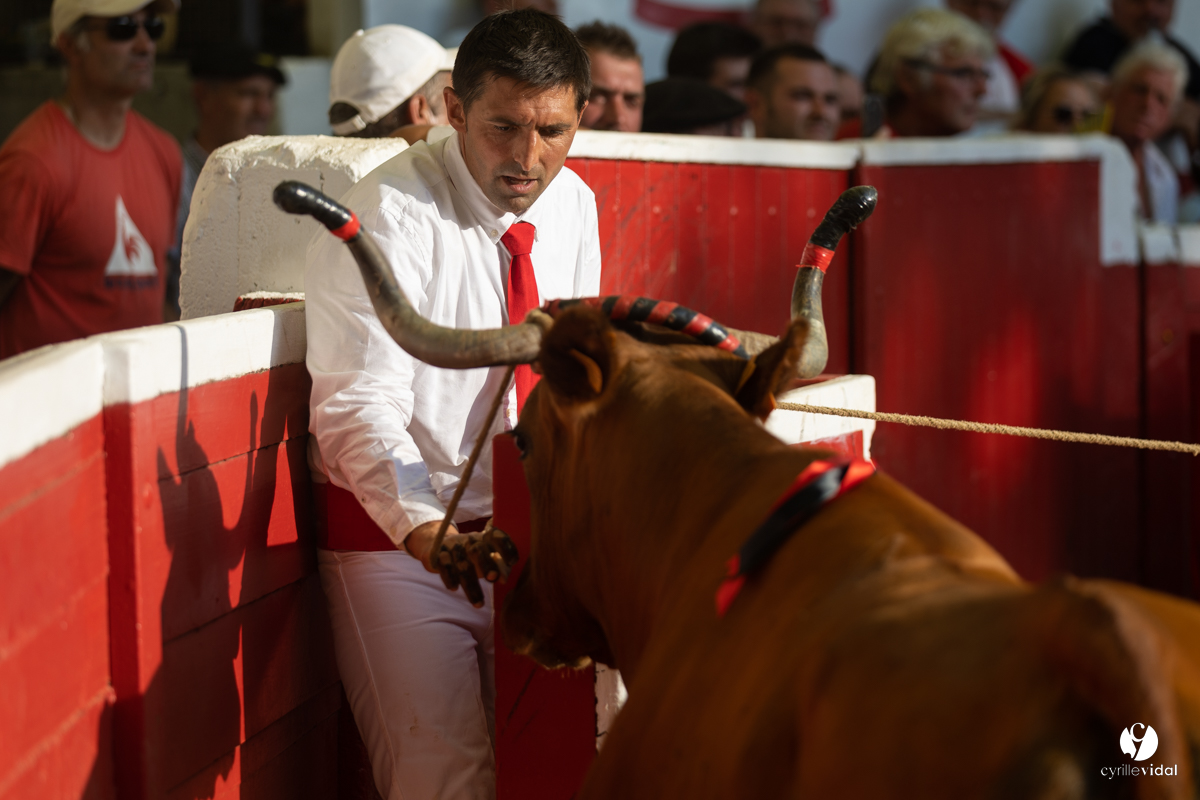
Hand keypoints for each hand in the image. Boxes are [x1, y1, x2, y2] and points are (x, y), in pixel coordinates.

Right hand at [405, 519, 519, 606]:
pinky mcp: (437, 554)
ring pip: (462, 565)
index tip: (513, 561)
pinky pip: (444, 566)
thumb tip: (504, 579)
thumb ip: (499, 567)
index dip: (505, 547)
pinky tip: (454, 588)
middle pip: (477, 550)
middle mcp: (469, 540)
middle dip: (486, 564)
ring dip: (471, 585)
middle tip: (493, 578)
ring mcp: (453, 547)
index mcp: (484, 538)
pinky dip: (449, 577)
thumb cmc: (471, 557)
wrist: (438, 546)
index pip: (496, 536)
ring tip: (479, 604)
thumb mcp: (487, 559)